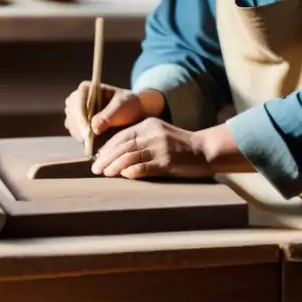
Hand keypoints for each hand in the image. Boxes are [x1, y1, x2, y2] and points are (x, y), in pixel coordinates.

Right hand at [63, 83, 165, 145]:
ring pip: (71, 124)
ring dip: (81, 133)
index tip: (88, 132)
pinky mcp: (76, 122)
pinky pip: (74, 131)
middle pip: (72, 114)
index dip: (81, 117)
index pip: (78, 102)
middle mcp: (76, 98)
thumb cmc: (126, 104)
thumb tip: (94, 128)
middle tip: (91, 140)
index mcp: (86, 88)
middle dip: (80, 128)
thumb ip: (108, 115)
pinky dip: (82, 136)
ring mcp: (75, 110)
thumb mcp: (121, 105)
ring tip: (94, 140)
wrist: (130, 111)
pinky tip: (92, 139)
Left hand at [90, 117, 213, 178]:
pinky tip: (124, 176)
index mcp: (149, 125)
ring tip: (105, 174)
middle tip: (95, 169)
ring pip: (130, 156)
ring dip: (115, 166)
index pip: (121, 135)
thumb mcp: (159, 135)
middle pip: (123, 146)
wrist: (205, 149)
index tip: (97, 158)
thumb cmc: (180, 146)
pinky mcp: (167, 161)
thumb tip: (117, 156)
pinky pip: (144, 167)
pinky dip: (132, 171)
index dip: (107, 148)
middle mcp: (153, 133)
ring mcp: (160, 147)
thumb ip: (141, 141)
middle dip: (106, 158)